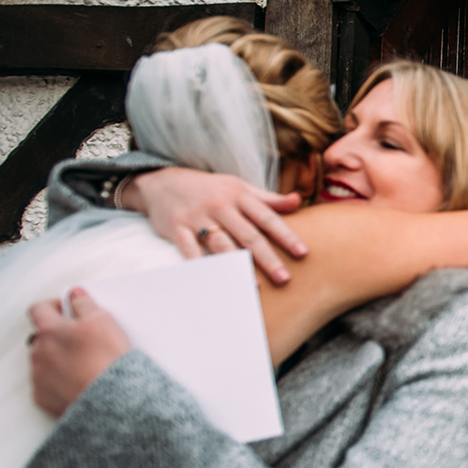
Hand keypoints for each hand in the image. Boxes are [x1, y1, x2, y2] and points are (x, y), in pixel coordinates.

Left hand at [28, 288, 131, 415]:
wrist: (112, 401)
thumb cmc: (107, 360)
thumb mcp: (103, 321)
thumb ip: (84, 304)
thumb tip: (74, 295)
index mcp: (49, 331)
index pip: (38, 309)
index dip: (53, 306)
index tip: (67, 310)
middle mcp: (38, 353)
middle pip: (41, 337)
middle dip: (58, 336)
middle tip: (82, 340)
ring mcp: (38, 378)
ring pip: (43, 361)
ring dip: (58, 359)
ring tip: (85, 365)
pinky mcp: (43, 399)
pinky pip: (47, 385)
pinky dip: (59, 382)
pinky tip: (80, 383)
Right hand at [126, 168, 305, 284]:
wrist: (164, 182)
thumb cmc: (211, 189)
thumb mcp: (239, 188)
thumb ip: (268, 199)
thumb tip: (297, 200)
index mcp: (239, 195)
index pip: (267, 217)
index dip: (286, 235)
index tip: (302, 252)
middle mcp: (220, 206)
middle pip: (248, 235)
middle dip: (268, 258)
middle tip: (285, 278)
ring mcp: (197, 218)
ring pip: (222, 244)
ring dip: (239, 265)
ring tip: (256, 285)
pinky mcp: (177, 229)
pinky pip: (190, 250)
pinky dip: (201, 266)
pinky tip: (214, 281)